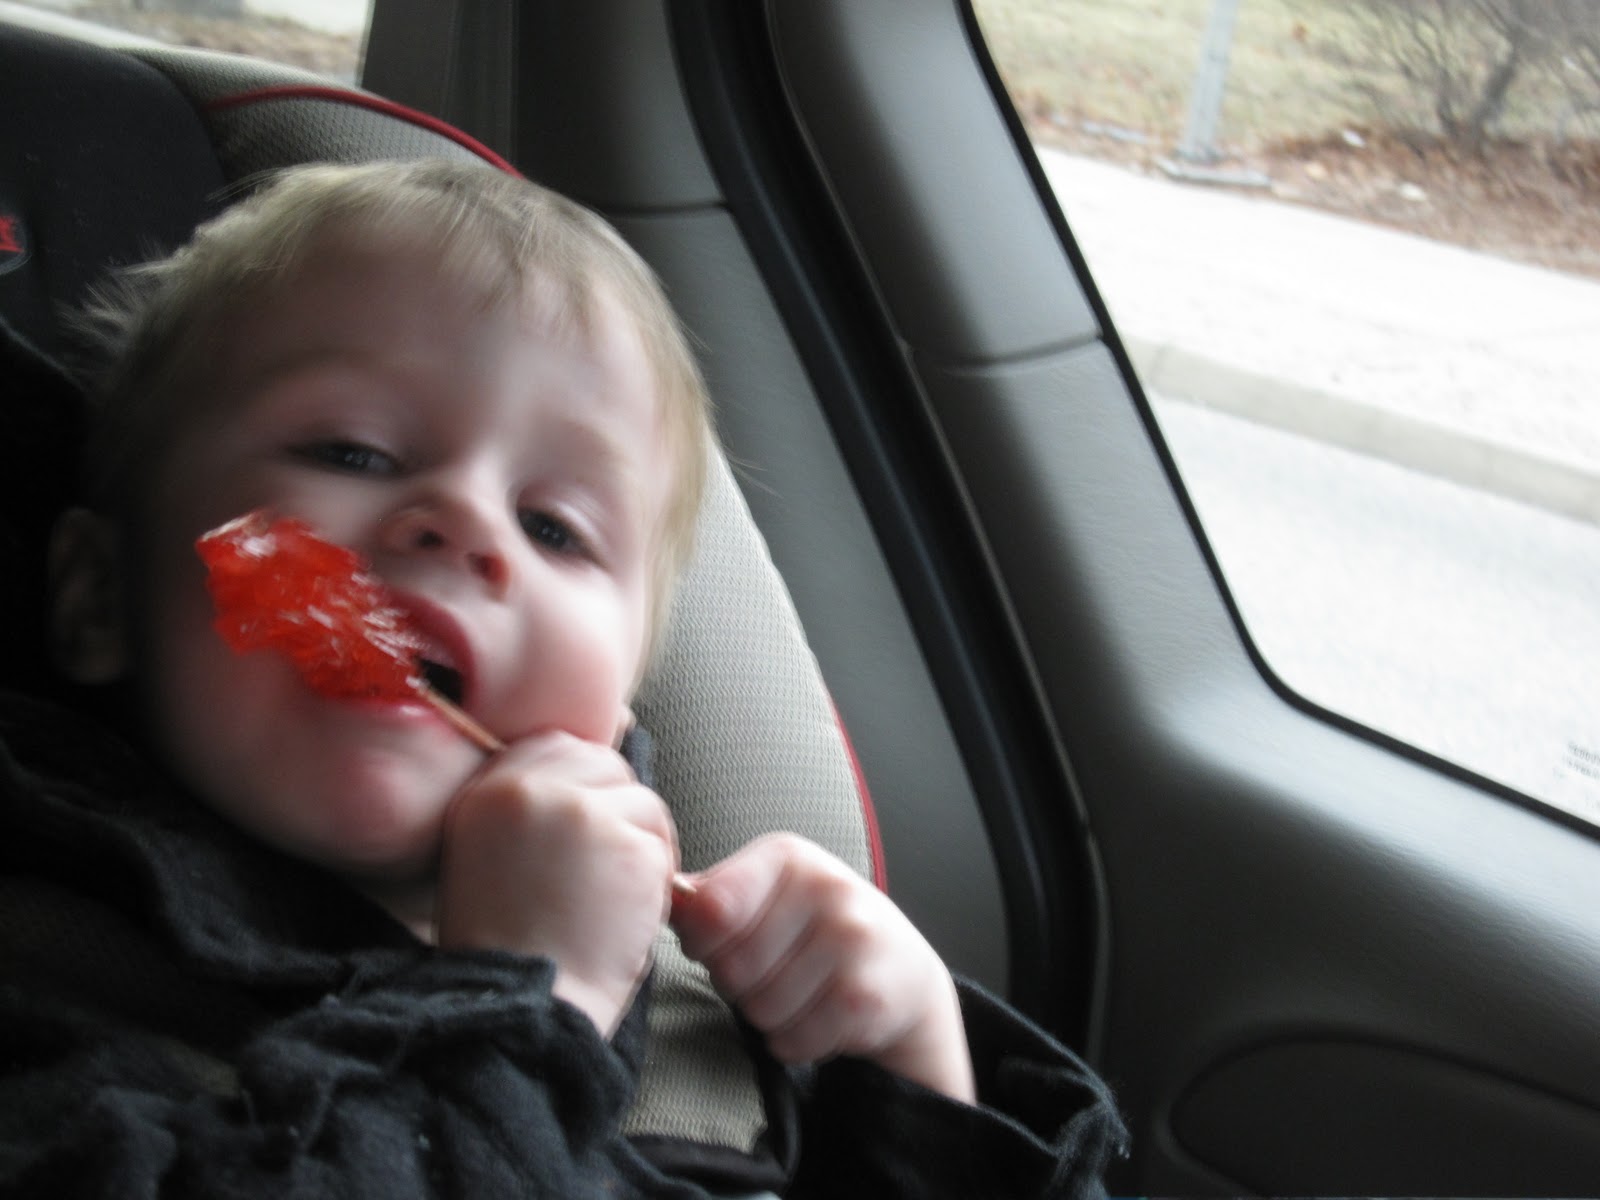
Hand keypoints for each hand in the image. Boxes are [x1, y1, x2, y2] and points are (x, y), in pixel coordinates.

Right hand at [434, 731, 677, 1036]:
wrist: (520, 1008)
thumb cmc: (507, 951)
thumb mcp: (482, 860)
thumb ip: (522, 810)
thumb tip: (584, 775)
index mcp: (485, 793)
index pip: (555, 744)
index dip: (582, 781)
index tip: (588, 823)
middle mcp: (528, 790)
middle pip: (605, 765)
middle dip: (617, 809)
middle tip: (607, 868)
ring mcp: (579, 812)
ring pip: (641, 803)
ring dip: (641, 847)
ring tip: (611, 901)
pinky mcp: (625, 843)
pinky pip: (660, 845)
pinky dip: (655, 882)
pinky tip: (624, 918)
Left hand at [672, 833, 974, 1102]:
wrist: (900, 968)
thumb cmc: (813, 930)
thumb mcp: (764, 897)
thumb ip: (710, 898)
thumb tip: (668, 899)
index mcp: (788, 857)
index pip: (711, 911)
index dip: (706, 942)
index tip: (727, 941)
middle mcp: (826, 887)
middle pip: (731, 968)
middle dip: (740, 984)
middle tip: (776, 971)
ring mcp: (853, 940)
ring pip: (760, 1009)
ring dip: (770, 1016)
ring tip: (802, 991)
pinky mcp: (866, 997)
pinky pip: (793, 1040)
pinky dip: (797, 1042)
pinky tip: (821, 1016)